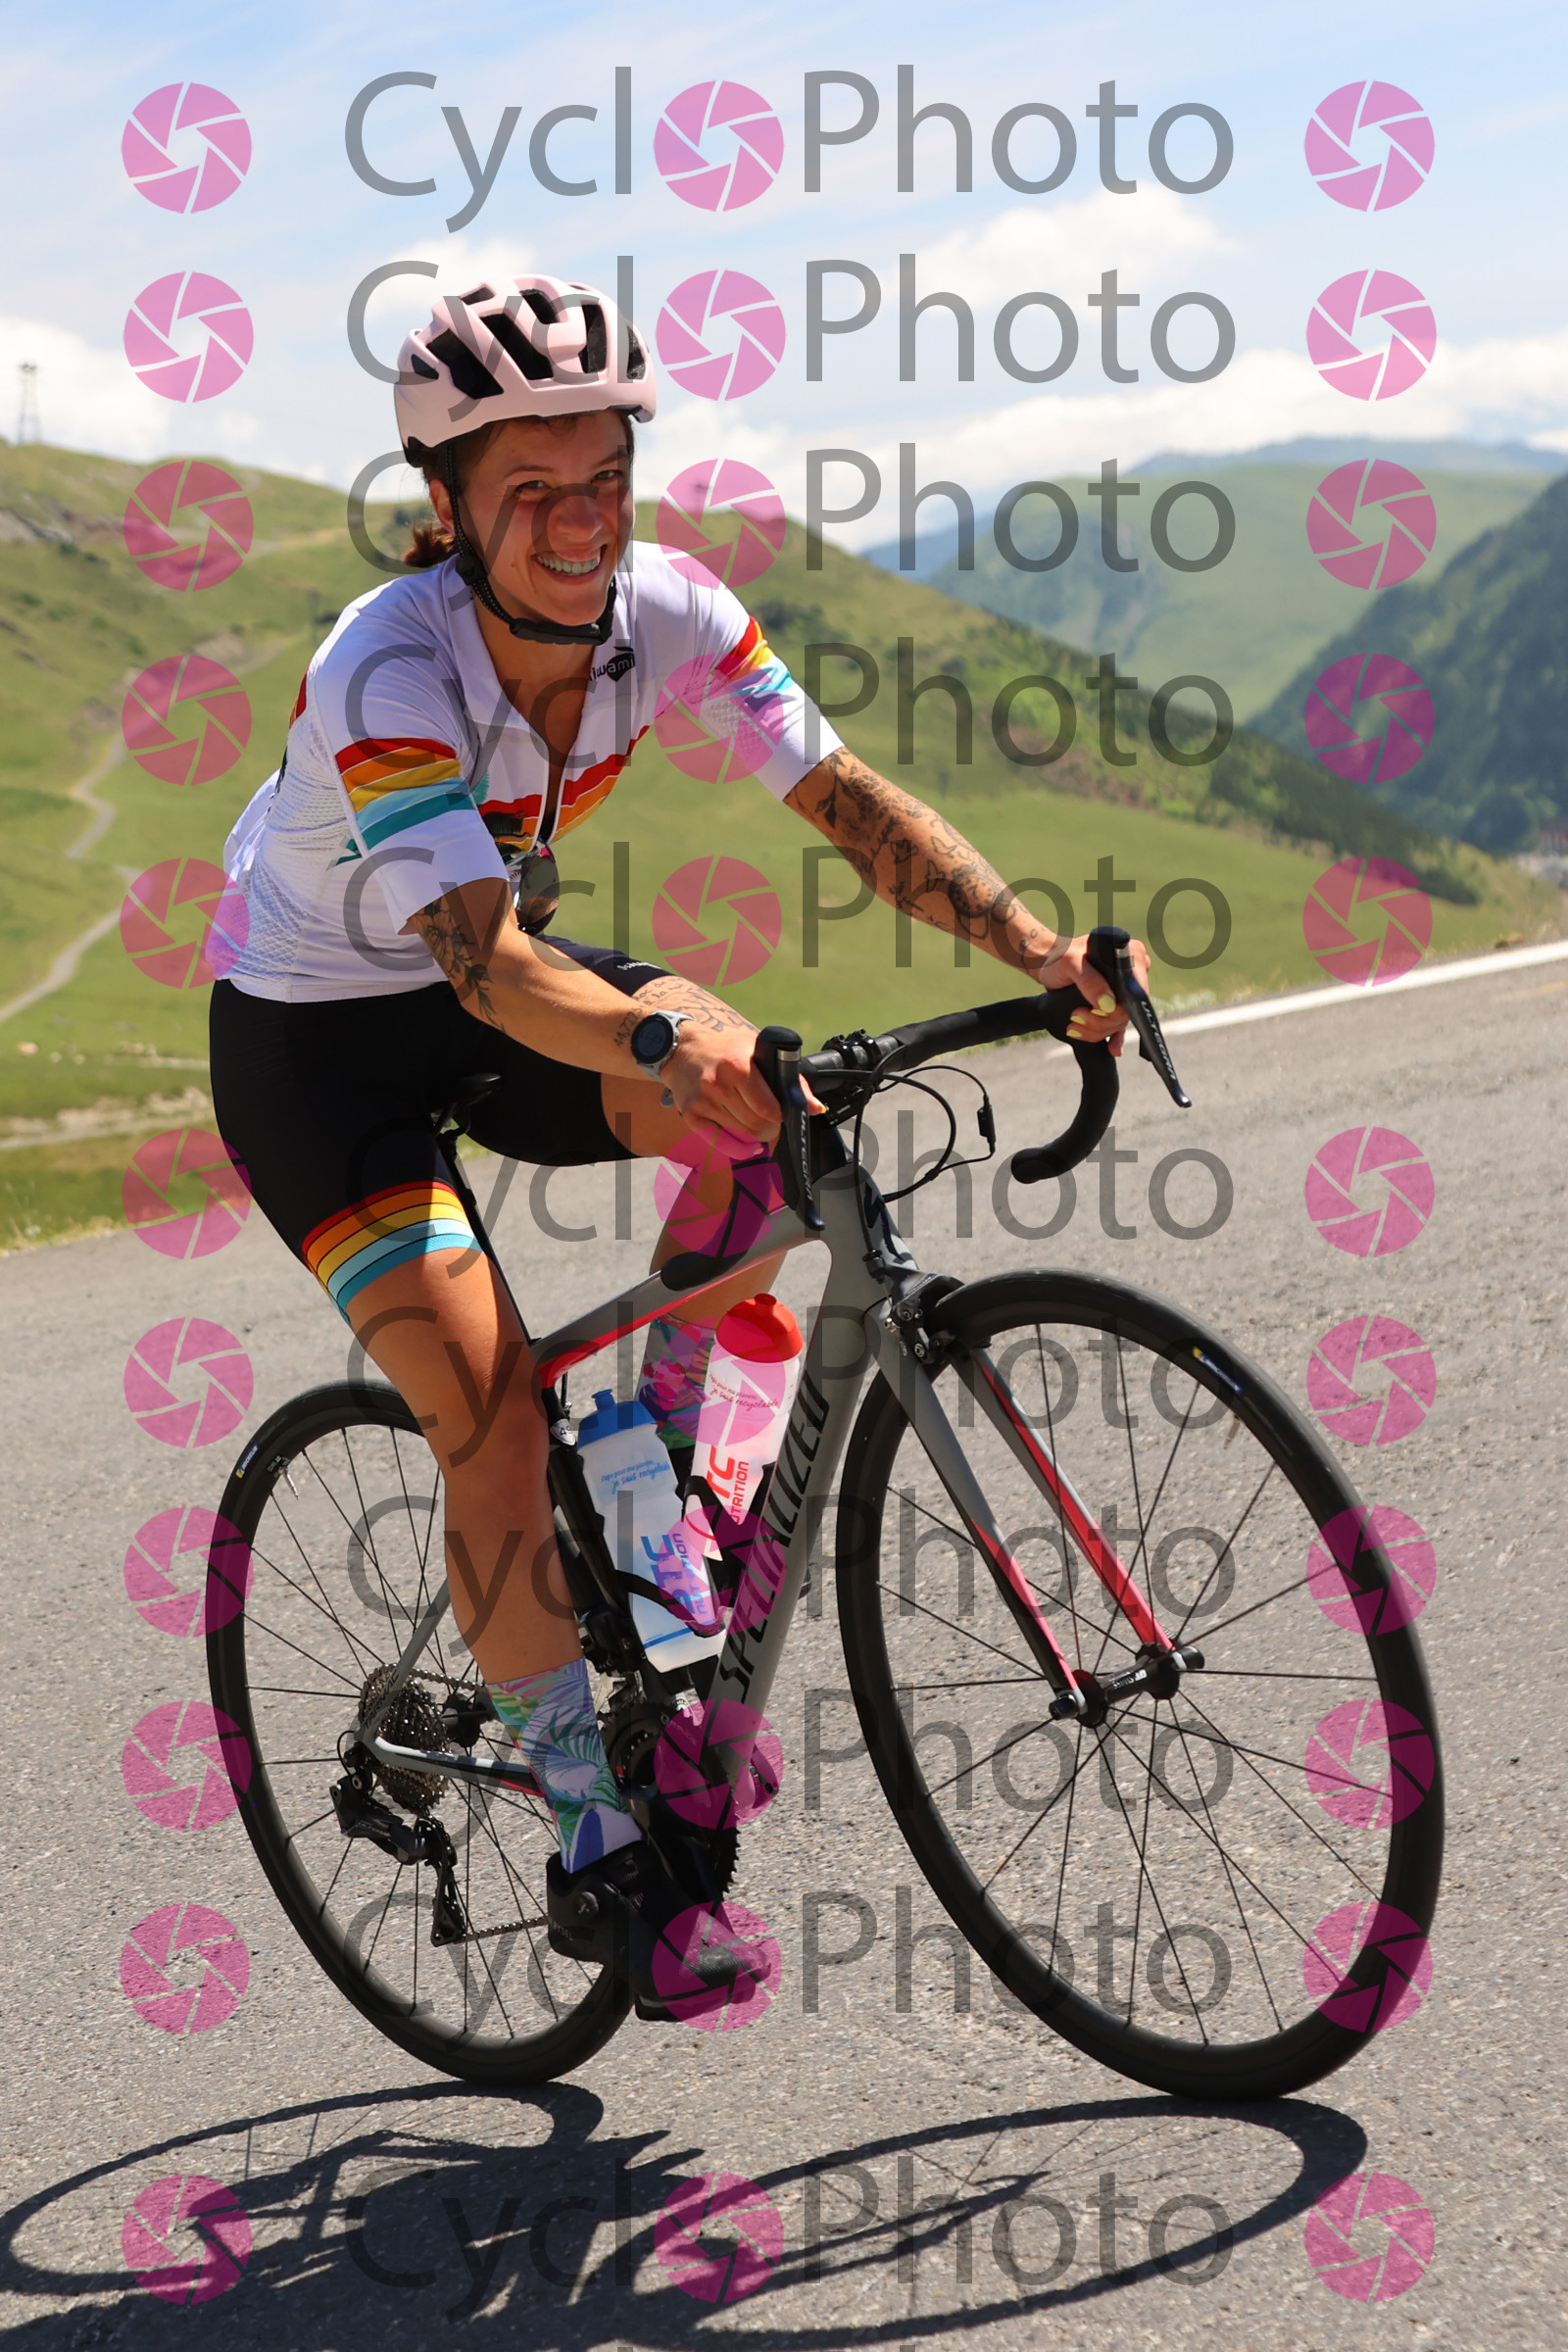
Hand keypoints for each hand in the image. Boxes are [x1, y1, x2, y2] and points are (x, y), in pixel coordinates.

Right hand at [660, 1023, 786, 1145]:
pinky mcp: (691, 1115)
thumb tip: (815, 1108)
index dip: (781, 1116)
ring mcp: (703, 1101)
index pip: (768, 1108)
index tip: (781, 1113)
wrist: (683, 1049)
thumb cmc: (725, 1049)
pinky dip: (740, 1149)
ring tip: (756, 1123)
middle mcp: (718, 1084)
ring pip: (742, 1135)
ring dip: (755, 1136)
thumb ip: (790, 1079)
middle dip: (771, 1129)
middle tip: (772, 1122)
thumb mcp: (758, 1051)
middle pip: (756, 1125)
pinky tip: (748, 1144)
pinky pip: (722, 1144)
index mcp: (738, 1065)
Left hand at [1029, 933, 1152, 1059]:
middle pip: (1128, 1009)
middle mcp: (1133, 972)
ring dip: (1098, 1031)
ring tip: (1075, 1026)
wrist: (1047, 963)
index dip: (1120, 1007)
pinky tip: (1111, 1048)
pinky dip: (1113, 1038)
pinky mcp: (1115, 1003)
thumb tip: (1109, 1005)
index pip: (1137, 988)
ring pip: (1121, 1021)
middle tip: (1076, 1016)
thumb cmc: (1059, 955)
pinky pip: (1119, 1025)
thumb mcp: (1071, 962)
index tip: (1096, 1011)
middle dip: (1102, 1021)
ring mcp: (1124, 990)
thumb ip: (1089, 981)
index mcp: (1131, 954)